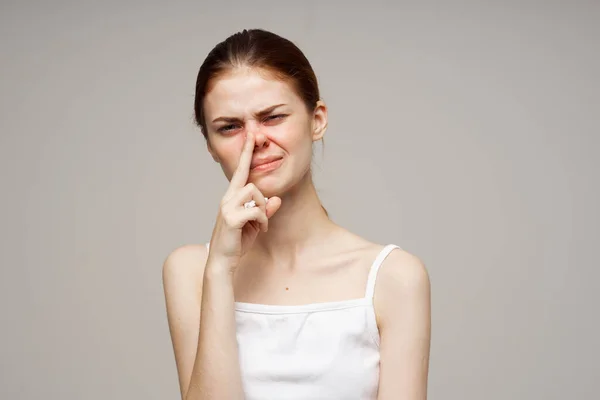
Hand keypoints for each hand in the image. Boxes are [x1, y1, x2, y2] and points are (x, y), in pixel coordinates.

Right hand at [207, 132, 281, 272]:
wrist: (223, 261)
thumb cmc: (238, 242)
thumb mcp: (256, 224)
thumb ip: (266, 211)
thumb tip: (276, 199)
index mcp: (231, 197)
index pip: (240, 171)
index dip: (246, 153)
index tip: (252, 135)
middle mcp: (227, 198)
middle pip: (253, 184)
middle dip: (264, 200)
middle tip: (263, 219)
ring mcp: (227, 207)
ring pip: (256, 194)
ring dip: (264, 211)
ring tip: (260, 226)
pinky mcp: (231, 217)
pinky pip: (257, 210)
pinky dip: (263, 220)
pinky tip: (260, 230)